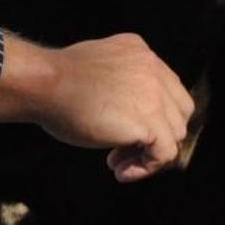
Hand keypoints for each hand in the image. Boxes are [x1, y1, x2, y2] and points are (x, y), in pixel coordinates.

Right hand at [0, 33, 195, 182]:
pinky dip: (146, 167)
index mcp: (141, 53)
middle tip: (124, 150)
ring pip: (175, 134)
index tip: (126, 131)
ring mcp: (154, 93)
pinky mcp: (149, 120)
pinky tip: (120, 171)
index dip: (153, 115)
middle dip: (156, 134)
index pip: (168, 89)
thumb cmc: (58, 82)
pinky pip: (165, 153)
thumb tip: (126, 111)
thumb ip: (121, 80)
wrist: (46, 84)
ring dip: (148, 153)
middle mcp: (153, 68)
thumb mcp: (99, 69)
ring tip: (118, 162)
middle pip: (178, 111)